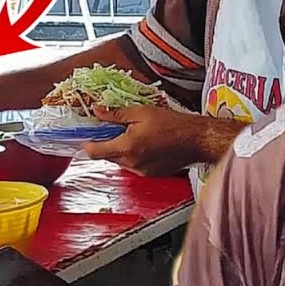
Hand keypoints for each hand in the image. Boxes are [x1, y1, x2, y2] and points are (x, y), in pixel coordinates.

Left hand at [81, 105, 244, 176]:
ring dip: (120, 150)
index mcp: (127, 147)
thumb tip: (98, 111)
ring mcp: (142, 171)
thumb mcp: (142, 112)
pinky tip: (146, 144)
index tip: (87, 135)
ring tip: (133, 135)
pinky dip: (134, 156)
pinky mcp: (152, 174)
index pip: (94, 151)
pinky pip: (134, 166)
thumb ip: (116, 113)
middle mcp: (132, 163)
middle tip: (112, 129)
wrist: (198, 139)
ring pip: (120, 162)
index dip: (87, 143)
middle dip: (106, 143)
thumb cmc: (174, 124)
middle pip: (106, 157)